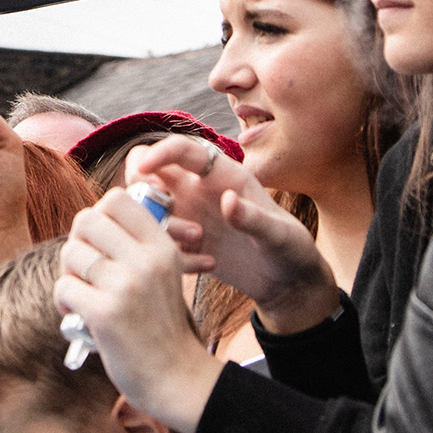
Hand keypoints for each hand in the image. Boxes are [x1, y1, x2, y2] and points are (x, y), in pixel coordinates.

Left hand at [55, 189, 223, 432]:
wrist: (174, 376)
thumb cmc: (161, 324)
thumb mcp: (165, 273)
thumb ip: (138, 244)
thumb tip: (93, 216)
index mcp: (162, 246)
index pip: (116, 199)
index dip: (99, 215)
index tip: (100, 241)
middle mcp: (146, 260)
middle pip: (86, 220)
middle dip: (78, 243)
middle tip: (85, 268)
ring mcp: (126, 286)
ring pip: (71, 253)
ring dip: (68, 274)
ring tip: (82, 294)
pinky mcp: (105, 313)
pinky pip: (64, 286)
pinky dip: (64, 301)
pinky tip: (78, 314)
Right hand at [119, 136, 338, 332]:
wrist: (287, 282)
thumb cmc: (291, 250)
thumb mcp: (279, 235)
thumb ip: (254, 218)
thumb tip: (227, 200)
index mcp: (224, 175)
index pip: (183, 149)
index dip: (160, 152)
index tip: (144, 168)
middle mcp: (200, 190)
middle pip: (150, 168)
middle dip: (141, 184)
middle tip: (157, 211)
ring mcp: (189, 216)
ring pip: (147, 205)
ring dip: (155, 222)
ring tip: (194, 243)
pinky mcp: (184, 243)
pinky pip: (156, 239)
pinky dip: (164, 250)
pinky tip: (201, 266)